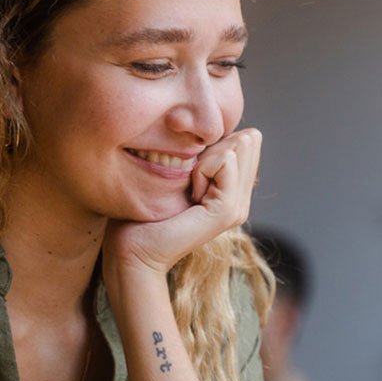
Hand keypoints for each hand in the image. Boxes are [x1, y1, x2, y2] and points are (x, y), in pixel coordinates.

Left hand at [104, 128, 261, 278]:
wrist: (133, 252)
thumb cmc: (141, 213)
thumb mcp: (176, 174)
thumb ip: (198, 155)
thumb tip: (210, 128)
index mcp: (232, 192)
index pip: (245, 139)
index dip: (213, 142)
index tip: (187, 171)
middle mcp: (241, 200)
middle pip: (248, 139)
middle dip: (213, 146)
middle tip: (188, 178)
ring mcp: (238, 207)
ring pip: (240, 145)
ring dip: (206, 157)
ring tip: (188, 187)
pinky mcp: (227, 210)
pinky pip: (226, 160)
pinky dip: (202, 167)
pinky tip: (189, 193)